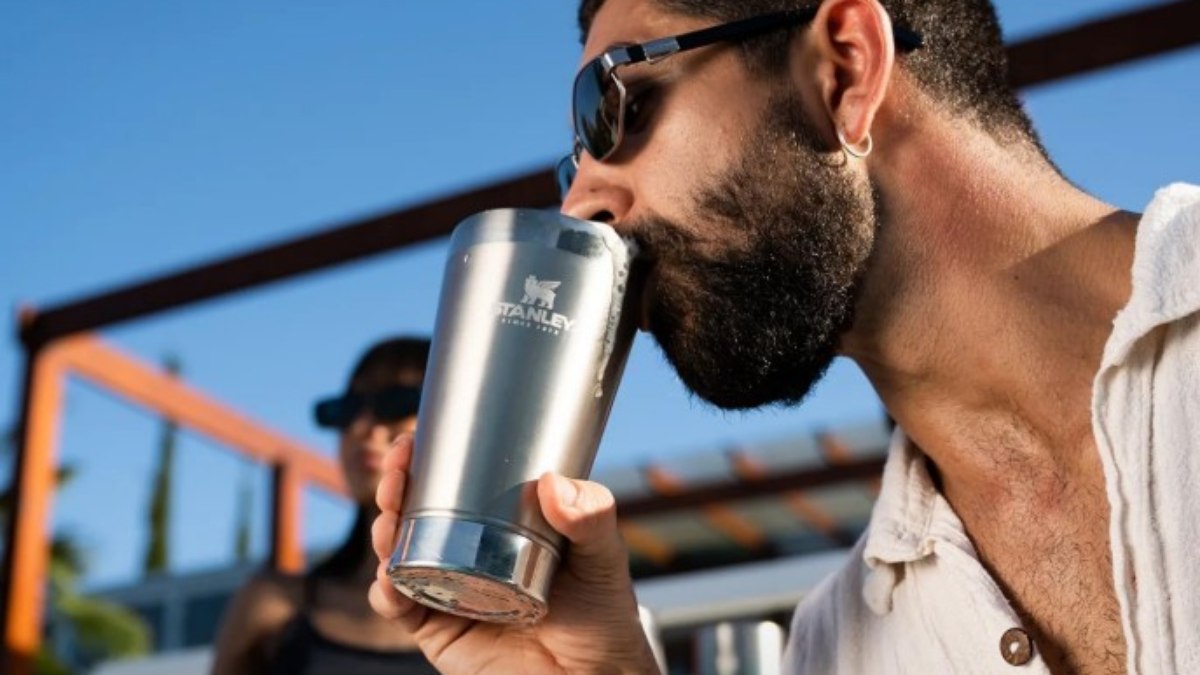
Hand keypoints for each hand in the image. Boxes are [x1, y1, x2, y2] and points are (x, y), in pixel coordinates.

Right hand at [369, 434, 659, 673]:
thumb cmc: (602, 618)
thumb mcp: (603, 557)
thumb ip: (591, 517)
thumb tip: (553, 483)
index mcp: (500, 528)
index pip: (455, 485)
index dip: (427, 462)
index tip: (414, 441)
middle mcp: (469, 556)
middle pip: (416, 514)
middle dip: (395, 488)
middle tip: (397, 471)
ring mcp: (451, 593)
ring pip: (399, 555)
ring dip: (383, 532)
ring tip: (389, 519)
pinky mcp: (440, 633)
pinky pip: (401, 610)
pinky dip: (386, 593)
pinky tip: (389, 579)